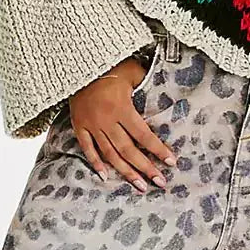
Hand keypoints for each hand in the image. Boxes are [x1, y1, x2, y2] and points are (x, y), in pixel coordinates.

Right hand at [69, 56, 176, 192]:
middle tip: (160, 182)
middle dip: (146, 167)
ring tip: (139, 186)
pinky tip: (106, 176)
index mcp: (122, 108)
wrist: (78, 64)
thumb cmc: (109, 66)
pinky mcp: (78, 126)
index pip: (143, 135)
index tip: (171, 162)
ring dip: (125, 172)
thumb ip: (147, 82)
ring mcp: (91, 125)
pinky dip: (95, 163)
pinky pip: (87, 148)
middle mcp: (107, 120)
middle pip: (128, 150)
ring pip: (110, 154)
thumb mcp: (133, 70)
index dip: (158, 150)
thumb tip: (165, 85)